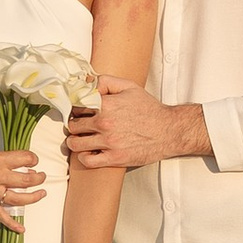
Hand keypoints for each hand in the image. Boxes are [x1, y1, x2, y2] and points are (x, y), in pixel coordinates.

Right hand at [0, 140, 45, 232]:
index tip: (34, 160)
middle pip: (26, 180)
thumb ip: (3, 158)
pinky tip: (21, 229)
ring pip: (18, 198)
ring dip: (33, 197)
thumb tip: (20, 164)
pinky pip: (0, 215)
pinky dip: (12, 223)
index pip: (25, 159)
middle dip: (38, 178)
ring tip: (41, 193)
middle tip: (41, 176)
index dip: (33, 158)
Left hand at [65, 76, 203, 172]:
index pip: (76, 106)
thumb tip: (87, 84)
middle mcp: (105, 123)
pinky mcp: (115, 158)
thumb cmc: (150, 109)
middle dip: (74, 124)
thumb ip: (106, 81)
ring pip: (76, 143)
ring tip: (82, 138)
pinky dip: (84, 157)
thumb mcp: (129, 87)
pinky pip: (87, 160)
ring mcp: (109, 142)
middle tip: (80, 125)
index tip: (79, 111)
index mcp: (106, 105)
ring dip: (75, 141)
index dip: (76, 108)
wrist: (169, 130)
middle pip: (73, 125)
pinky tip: (90, 152)